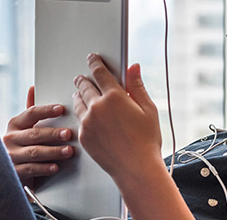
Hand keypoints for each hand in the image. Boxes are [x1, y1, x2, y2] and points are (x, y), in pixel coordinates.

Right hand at [3, 86, 73, 186]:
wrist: (8, 173)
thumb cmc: (22, 146)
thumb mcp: (24, 128)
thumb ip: (31, 111)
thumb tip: (33, 88)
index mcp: (15, 124)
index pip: (31, 113)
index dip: (46, 111)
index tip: (61, 109)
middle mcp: (10, 138)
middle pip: (34, 134)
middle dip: (53, 134)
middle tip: (69, 134)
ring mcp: (10, 155)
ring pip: (34, 152)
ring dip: (53, 151)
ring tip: (68, 151)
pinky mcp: (13, 172)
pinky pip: (30, 169)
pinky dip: (44, 168)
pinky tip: (55, 167)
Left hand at [73, 54, 193, 219]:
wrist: (135, 168)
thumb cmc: (146, 141)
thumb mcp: (148, 109)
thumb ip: (137, 86)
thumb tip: (133, 67)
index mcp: (115, 97)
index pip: (100, 72)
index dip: (95, 63)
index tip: (92, 58)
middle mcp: (97, 107)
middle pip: (85, 86)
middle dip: (84, 79)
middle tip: (83, 77)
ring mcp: (88, 122)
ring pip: (78, 101)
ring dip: (79, 94)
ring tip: (81, 93)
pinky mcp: (83, 135)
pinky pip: (78, 119)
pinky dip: (81, 113)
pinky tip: (84, 114)